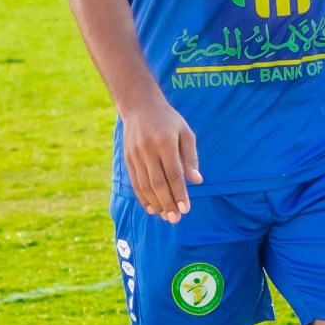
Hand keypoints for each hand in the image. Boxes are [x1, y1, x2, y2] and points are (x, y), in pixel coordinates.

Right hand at [122, 100, 200, 222]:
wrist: (139, 106)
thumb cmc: (168, 120)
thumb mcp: (185, 132)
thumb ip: (190, 157)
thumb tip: (197, 181)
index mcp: (165, 142)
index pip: (173, 174)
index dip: (180, 193)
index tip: (186, 209)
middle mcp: (148, 149)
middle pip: (158, 183)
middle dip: (168, 203)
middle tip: (176, 218)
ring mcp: (135, 155)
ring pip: (145, 186)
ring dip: (156, 204)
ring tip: (166, 216)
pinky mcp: (128, 159)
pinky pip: (135, 182)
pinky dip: (143, 198)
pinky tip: (151, 208)